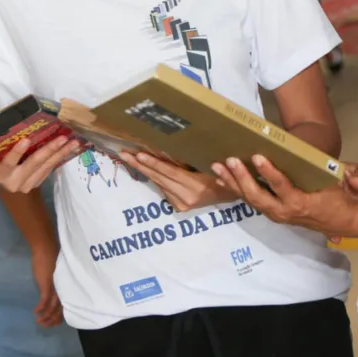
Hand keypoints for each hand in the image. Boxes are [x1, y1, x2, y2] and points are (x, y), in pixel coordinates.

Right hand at [0, 135, 84, 193]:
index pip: (9, 160)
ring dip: (61, 154)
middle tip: (64, 138)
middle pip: (33, 163)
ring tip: (73, 144)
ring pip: (45, 168)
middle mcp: (13, 182)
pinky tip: (68, 151)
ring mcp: (25, 186)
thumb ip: (3, 144)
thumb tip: (20, 125)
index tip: (26, 139)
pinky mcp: (34, 186)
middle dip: (50, 150)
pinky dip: (58, 160)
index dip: (18, 151)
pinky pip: (48, 171)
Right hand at [31, 242, 62, 327]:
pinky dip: (41, 308)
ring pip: (52, 307)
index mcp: (65, 287)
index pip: (65, 306)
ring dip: (45, 317)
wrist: (46, 249)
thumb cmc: (51, 259)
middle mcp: (62, 289)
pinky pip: (44, 300)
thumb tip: (53, 291)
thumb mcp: (55, 275)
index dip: (60, 317)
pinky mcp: (47, 284)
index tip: (53, 324)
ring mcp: (55, 287)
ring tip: (39, 322)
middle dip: (52, 320)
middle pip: (60, 309)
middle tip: (44, 326)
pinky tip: (35, 312)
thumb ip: (55, 283)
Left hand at [120, 152, 235, 211]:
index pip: (170, 173)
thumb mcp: (210, 164)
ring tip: (129, 158)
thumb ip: (190, 161)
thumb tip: (168, 150)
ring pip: (159, 183)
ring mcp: (182, 204)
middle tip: (124, 154)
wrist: (233, 194)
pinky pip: (164, 188)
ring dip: (145, 170)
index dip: (154, 163)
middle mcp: (186, 197)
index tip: (138, 154)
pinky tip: (145, 167)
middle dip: (141, 166)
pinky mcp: (179, 206)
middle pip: (160, 178)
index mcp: (196, 186)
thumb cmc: (224, 174)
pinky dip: (155, 177)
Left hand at [214, 155, 357, 236]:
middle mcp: (283, 211)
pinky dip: (236, 188)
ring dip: (233, 182)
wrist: (341, 219)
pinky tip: (222, 178)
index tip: (257, 156)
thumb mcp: (338, 183)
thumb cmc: (338, 196)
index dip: (269, 172)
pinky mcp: (271, 210)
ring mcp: (275, 212)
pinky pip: (250, 199)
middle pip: (257, 195)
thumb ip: (339, 174)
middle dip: (241, 177)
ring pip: (250, 198)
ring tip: (218, 166)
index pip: (282, 186)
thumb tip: (344, 171)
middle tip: (230, 160)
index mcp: (300, 202)